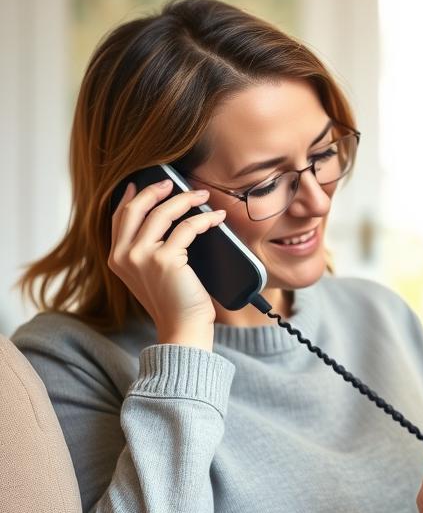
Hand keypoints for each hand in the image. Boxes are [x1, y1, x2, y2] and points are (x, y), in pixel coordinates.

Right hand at [108, 180, 226, 348]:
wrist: (182, 329)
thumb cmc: (174, 303)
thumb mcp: (150, 274)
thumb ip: (147, 250)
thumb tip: (167, 219)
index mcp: (117, 258)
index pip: (119, 217)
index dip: (132, 197)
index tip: (142, 183)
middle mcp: (124, 255)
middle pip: (137, 209)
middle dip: (156, 190)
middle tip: (174, 183)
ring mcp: (142, 256)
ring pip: (163, 213)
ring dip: (185, 200)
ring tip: (202, 196)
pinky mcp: (165, 259)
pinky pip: (187, 228)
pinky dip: (205, 219)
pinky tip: (216, 217)